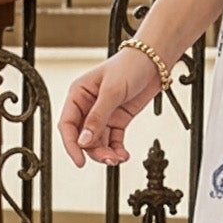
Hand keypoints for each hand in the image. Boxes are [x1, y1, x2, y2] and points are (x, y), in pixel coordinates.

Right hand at [59, 44, 165, 167]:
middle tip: (109, 159)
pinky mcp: (118, 119)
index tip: (80, 161)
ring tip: (119, 158)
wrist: (154, 61)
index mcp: (78, 94)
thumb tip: (83, 141)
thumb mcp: (111, 91)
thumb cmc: (129, 66)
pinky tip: (124, 154)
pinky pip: (113, 140)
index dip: (72, 145)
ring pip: (98, 141)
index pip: (68, 124)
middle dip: (95, 151)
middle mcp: (88, 106)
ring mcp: (103, 114)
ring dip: (107, 152)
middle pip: (84, 137)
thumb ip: (97, 117)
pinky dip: (117, 149)